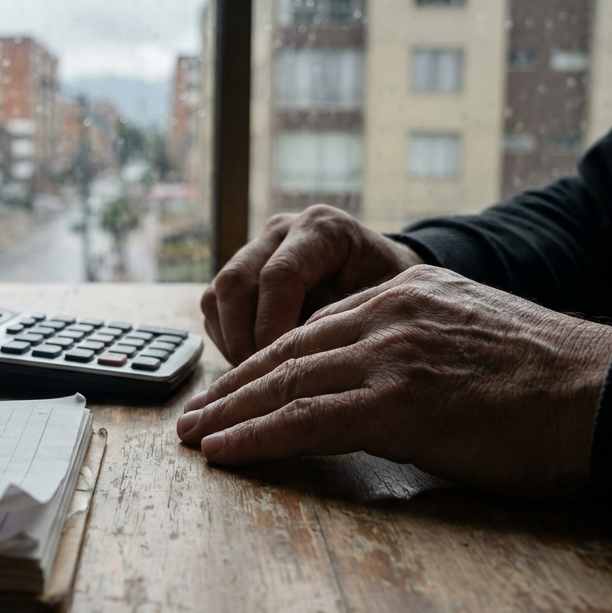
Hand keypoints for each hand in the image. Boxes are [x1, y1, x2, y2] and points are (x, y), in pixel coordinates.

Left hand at [178, 265, 611, 497]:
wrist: (608, 394)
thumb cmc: (552, 383)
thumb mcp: (471, 339)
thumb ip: (417, 346)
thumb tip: (379, 384)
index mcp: (406, 293)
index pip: (313, 329)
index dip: (265, 363)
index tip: (232, 390)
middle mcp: (389, 313)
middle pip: (287, 353)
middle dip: (232, 388)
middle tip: (194, 415)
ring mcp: (391, 355)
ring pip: (286, 383)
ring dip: (231, 415)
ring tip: (196, 438)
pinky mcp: (399, 402)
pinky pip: (307, 421)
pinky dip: (258, 438)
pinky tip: (226, 452)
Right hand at [202, 205, 422, 365]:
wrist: (391, 283)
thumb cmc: (396, 298)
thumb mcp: (388, 305)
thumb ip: (351, 325)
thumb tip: (309, 370)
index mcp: (323, 230)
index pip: (278, 276)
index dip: (273, 327)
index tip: (284, 369)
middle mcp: (284, 231)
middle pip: (235, 281)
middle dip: (242, 339)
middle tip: (260, 382)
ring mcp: (258, 248)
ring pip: (217, 295)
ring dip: (229, 342)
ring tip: (256, 378)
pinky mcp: (242, 272)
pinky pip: (215, 307)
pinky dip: (226, 340)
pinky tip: (254, 366)